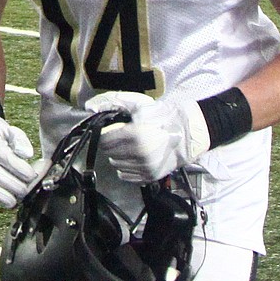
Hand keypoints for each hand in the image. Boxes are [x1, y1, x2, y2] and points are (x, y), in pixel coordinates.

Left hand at [85, 93, 210, 182]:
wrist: (188, 133)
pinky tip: (134, 159)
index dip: (104, 135)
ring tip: (129, 149)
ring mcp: (144, 167)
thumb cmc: (163, 117)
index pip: (104, 140)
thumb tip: (91, 107)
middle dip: (111, 145)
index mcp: (134, 135)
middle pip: (109, 153)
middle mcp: (137, 154)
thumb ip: (115, 104)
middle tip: (121, 139)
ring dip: (118, 157)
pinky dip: (125, 168)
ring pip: (115, 165)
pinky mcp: (149, 176)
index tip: (110, 132)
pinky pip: (125, 176)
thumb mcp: (140, 106)